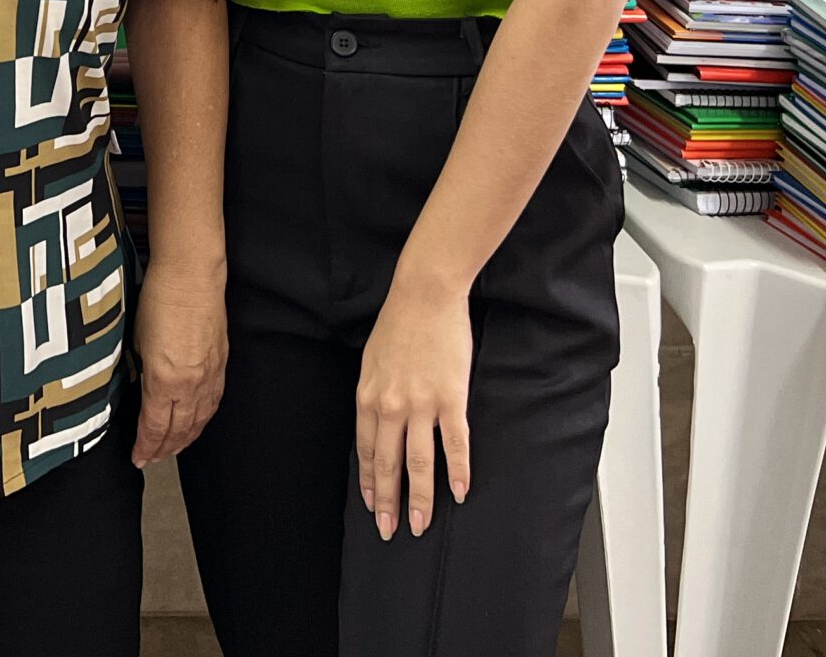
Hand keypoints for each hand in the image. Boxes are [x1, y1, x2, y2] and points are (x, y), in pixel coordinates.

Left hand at [132, 258, 226, 465]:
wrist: (192, 274)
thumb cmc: (159, 298)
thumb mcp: (136, 340)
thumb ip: (141, 371)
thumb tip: (139, 387)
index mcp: (164, 380)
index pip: (154, 426)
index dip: (146, 446)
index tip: (138, 457)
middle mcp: (191, 384)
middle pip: (178, 430)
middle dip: (163, 449)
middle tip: (151, 459)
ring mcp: (210, 375)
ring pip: (199, 420)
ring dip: (185, 439)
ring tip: (173, 449)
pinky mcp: (221, 363)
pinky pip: (213, 402)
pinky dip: (203, 419)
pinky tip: (197, 423)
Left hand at [353, 273, 471, 539]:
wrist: (425, 294)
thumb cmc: (398, 324)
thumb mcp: (372, 361)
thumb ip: (373, 395)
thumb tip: (374, 424)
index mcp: (369, 397)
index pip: (365, 451)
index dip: (369, 482)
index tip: (373, 506)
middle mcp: (391, 406)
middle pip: (388, 464)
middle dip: (389, 502)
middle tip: (390, 531)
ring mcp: (422, 404)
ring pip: (420, 462)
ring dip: (421, 498)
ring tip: (422, 525)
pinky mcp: (452, 399)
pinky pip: (455, 443)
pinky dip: (458, 471)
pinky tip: (460, 492)